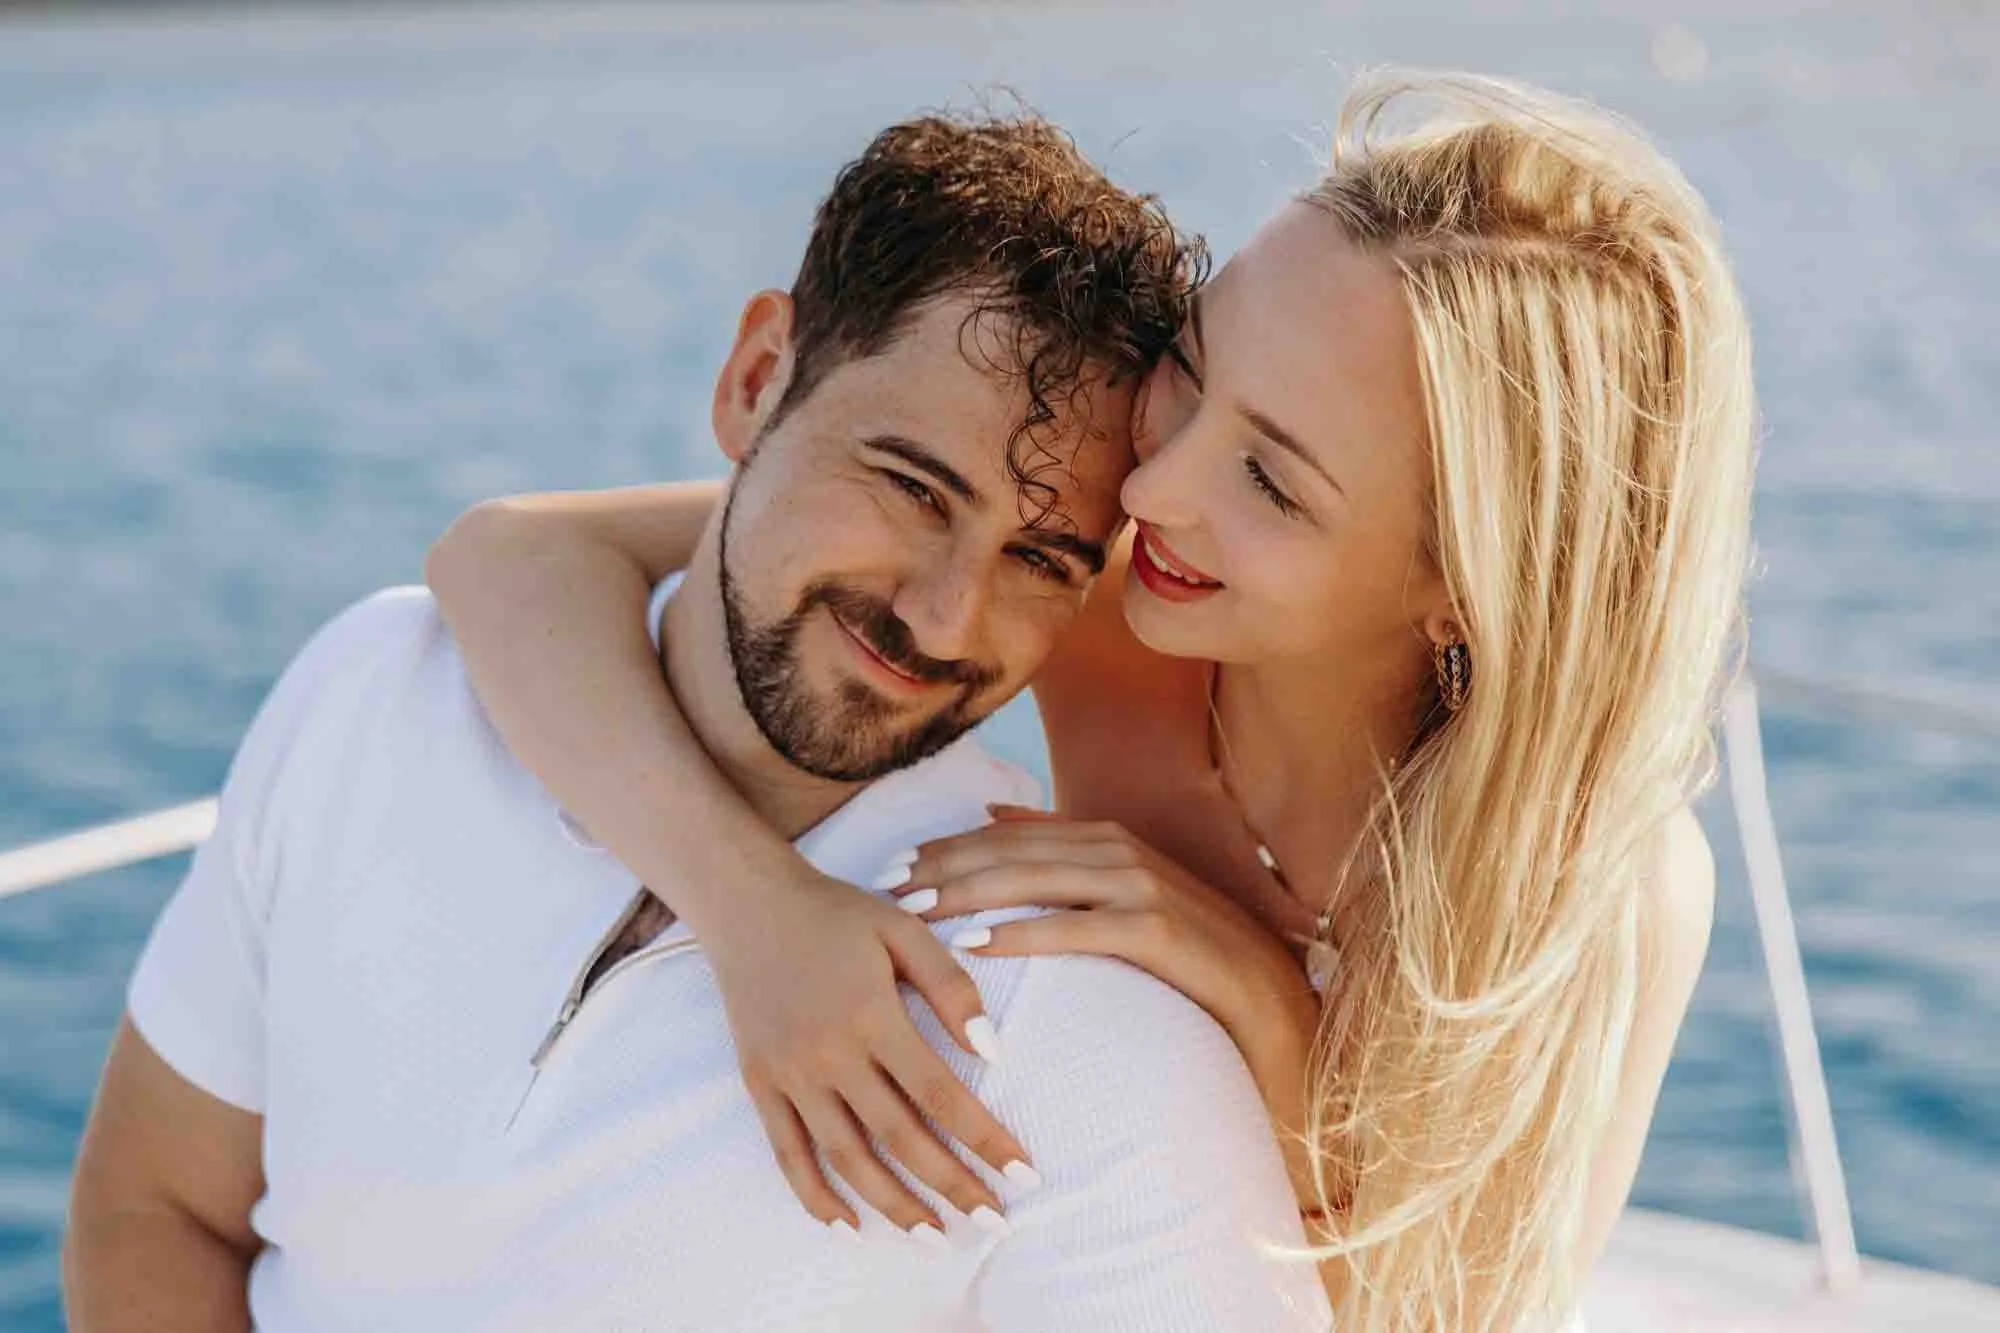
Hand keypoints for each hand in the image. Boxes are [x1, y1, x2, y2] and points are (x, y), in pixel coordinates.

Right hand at [693, 866, 1036, 1239]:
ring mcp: (790, 1074)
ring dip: (893, 1205)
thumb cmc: (838, 914)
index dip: (985, 1139)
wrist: (748, 903)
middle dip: (953, 1186)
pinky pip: (788, 1154)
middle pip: (900, 1138)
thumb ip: (952, 988)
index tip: (1024, 1174)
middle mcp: (830, 1054)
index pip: (940, 1094)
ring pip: (846, 1158)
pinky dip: (816, 1197)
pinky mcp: (760, 1085)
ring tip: (935, 1238)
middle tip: (995, 1223)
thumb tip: (993, 1052)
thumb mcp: (905, 929)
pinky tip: (851, 1227)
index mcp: (873, 1015)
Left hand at [895, 808, 1322, 1138]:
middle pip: (1016, 852)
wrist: (1285, 1014)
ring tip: (914, 912)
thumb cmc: (1197, 968)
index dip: (945, 849)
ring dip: (973, 893)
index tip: (887, 870)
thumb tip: (989, 816)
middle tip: (883, 888)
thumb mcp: (1126, 908)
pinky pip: (1085, 928)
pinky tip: (978, 949)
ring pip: (1043, 880)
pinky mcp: (1171, 934)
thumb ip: (1064, 859)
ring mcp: (1152, 890)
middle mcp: (1128, 854)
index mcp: (1111, 843)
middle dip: (945, 867)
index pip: (1009, 837)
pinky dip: (1029, 933)